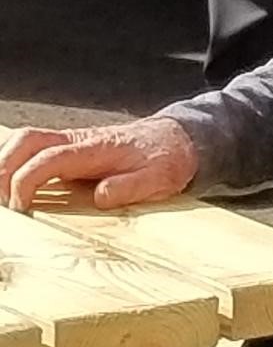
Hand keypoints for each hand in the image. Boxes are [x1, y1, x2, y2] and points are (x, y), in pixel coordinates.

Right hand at [0, 119, 198, 212]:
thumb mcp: (159, 178)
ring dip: (5, 161)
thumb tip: (100, 196)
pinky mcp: (72, 148)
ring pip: (26, 140)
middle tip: (2, 201)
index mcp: (96, 149)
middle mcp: (79, 140)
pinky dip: (16, 159)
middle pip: (27, 140)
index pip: (48, 159)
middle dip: (3, 167)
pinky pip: (36, 147)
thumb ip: (130, 187)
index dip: (26, 181)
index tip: (20, 208)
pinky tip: (10, 180)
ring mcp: (74, 141)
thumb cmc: (168, 158)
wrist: (180, 138)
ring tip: (2, 194)